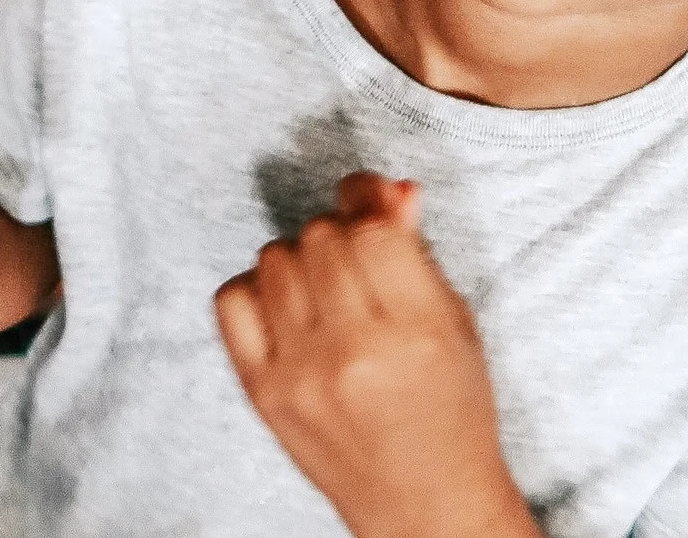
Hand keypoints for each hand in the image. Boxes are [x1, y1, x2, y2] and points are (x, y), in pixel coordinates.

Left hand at [213, 173, 538, 537]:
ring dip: (300, 257)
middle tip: (356, 258)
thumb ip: (417, 253)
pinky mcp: (262, 391)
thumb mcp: (455, 327)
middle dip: (338, 233)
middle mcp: (355, 351)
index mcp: (416, 332)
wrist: (422, 501)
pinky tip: (287, 307)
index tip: (370, 203)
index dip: (367, 199)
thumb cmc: (450, 409)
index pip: (372, 228)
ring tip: (326, 287)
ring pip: (274, 258)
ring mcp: (301, 372)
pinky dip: (256, 288)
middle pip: (320, 236)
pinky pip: (232, 300)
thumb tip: (391, 187)